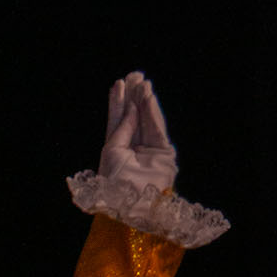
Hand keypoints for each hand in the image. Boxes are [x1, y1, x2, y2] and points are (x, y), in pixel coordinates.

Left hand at [99, 72, 176, 194]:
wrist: (129, 201)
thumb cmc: (114, 180)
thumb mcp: (112, 150)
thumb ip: (122, 128)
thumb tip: (131, 108)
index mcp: (117, 149)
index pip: (118, 121)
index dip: (119, 102)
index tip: (120, 82)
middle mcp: (134, 148)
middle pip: (134, 117)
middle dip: (134, 96)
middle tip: (135, 74)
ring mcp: (150, 150)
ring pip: (146, 120)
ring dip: (144, 101)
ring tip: (142, 83)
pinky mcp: (164, 153)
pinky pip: (157, 128)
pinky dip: (153, 113)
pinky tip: (148, 98)